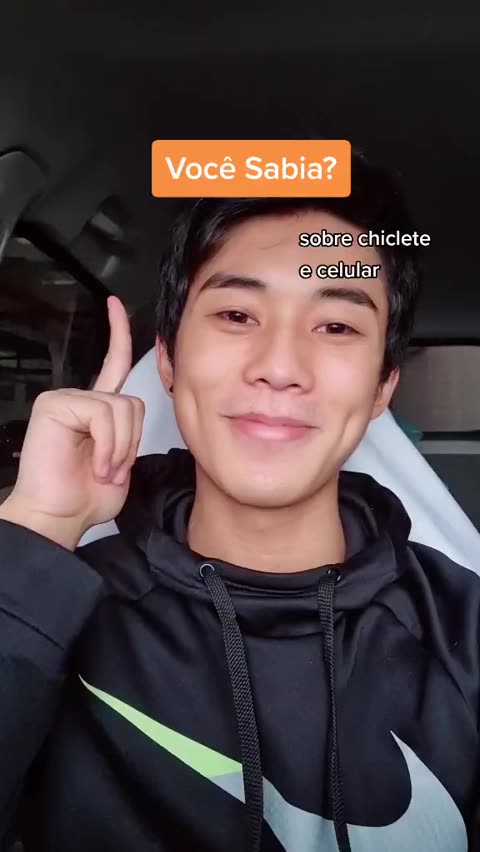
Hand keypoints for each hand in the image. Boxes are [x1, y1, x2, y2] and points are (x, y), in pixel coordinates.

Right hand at [0, 297, 144, 548]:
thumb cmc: (85, 496)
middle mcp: (81, 400)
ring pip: (121, 407)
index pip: (113, 364)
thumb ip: (130, 434)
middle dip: (131, 441)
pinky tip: (96, 463)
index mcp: (97, 411)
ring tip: (103, 469)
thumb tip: (138, 417)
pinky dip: (108, 445)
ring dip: (120, 447)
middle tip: (113, 468)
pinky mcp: (55, 404)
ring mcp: (65, 399)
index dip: (117, 334)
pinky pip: (103, 414)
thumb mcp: (122, 462)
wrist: (58, 518)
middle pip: (132, 401)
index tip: (115, 305)